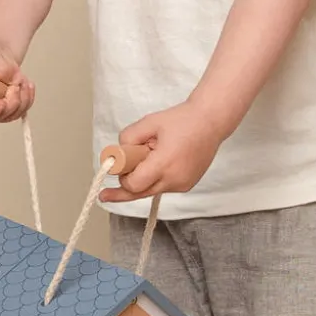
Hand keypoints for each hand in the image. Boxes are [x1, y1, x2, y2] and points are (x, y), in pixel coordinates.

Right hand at [0, 38, 35, 122]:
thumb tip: (12, 80)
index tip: (2, 103)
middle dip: (11, 101)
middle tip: (15, 84)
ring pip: (13, 114)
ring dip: (22, 96)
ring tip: (20, 78)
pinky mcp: (8, 108)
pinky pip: (22, 109)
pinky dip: (27, 97)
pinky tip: (25, 84)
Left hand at [99, 99, 225, 203]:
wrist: (211, 122)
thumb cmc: (181, 120)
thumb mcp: (149, 122)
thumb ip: (128, 138)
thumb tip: (119, 155)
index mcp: (164, 164)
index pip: (133, 184)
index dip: (123, 178)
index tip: (118, 170)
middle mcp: (174, 180)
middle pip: (139, 194)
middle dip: (125, 190)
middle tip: (103, 196)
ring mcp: (182, 185)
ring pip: (151, 190)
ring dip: (144, 179)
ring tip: (154, 155)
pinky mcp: (186, 186)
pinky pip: (163, 187)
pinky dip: (156, 178)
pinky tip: (164, 160)